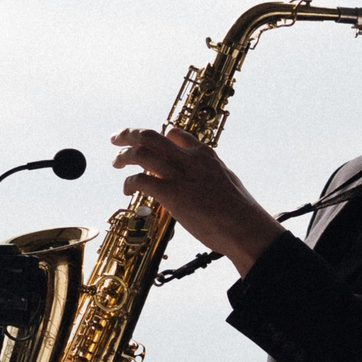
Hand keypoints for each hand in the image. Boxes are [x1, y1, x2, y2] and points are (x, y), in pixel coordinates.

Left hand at [110, 126, 283, 274]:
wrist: (246, 227)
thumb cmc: (240, 212)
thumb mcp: (226, 181)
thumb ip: (208, 174)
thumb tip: (202, 178)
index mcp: (204, 154)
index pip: (175, 133)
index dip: (158, 136)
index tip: (148, 142)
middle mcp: (189, 158)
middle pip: (150, 136)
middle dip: (129, 134)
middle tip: (116, 138)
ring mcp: (179, 174)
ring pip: (140, 153)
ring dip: (123, 156)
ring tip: (116, 163)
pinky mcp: (171, 193)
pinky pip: (139, 180)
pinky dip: (128, 183)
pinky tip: (127, 191)